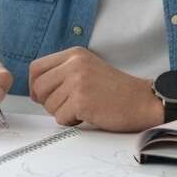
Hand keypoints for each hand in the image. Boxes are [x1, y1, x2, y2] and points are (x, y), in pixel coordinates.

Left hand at [29, 47, 162, 131]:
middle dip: (48, 102)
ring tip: (83, 109)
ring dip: (62, 113)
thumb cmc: (116, 90)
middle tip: (66, 106)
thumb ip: (63, 73)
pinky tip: (87, 115)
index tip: (43, 96)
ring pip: (49, 105)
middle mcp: (74, 65)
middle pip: (39, 87)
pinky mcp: (82, 101)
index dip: (35, 85)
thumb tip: (35, 90)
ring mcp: (78, 82)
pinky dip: (71, 122)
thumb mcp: (88, 69)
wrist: (142, 101)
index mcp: (74, 54)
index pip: (36, 67)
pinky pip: (60, 118)